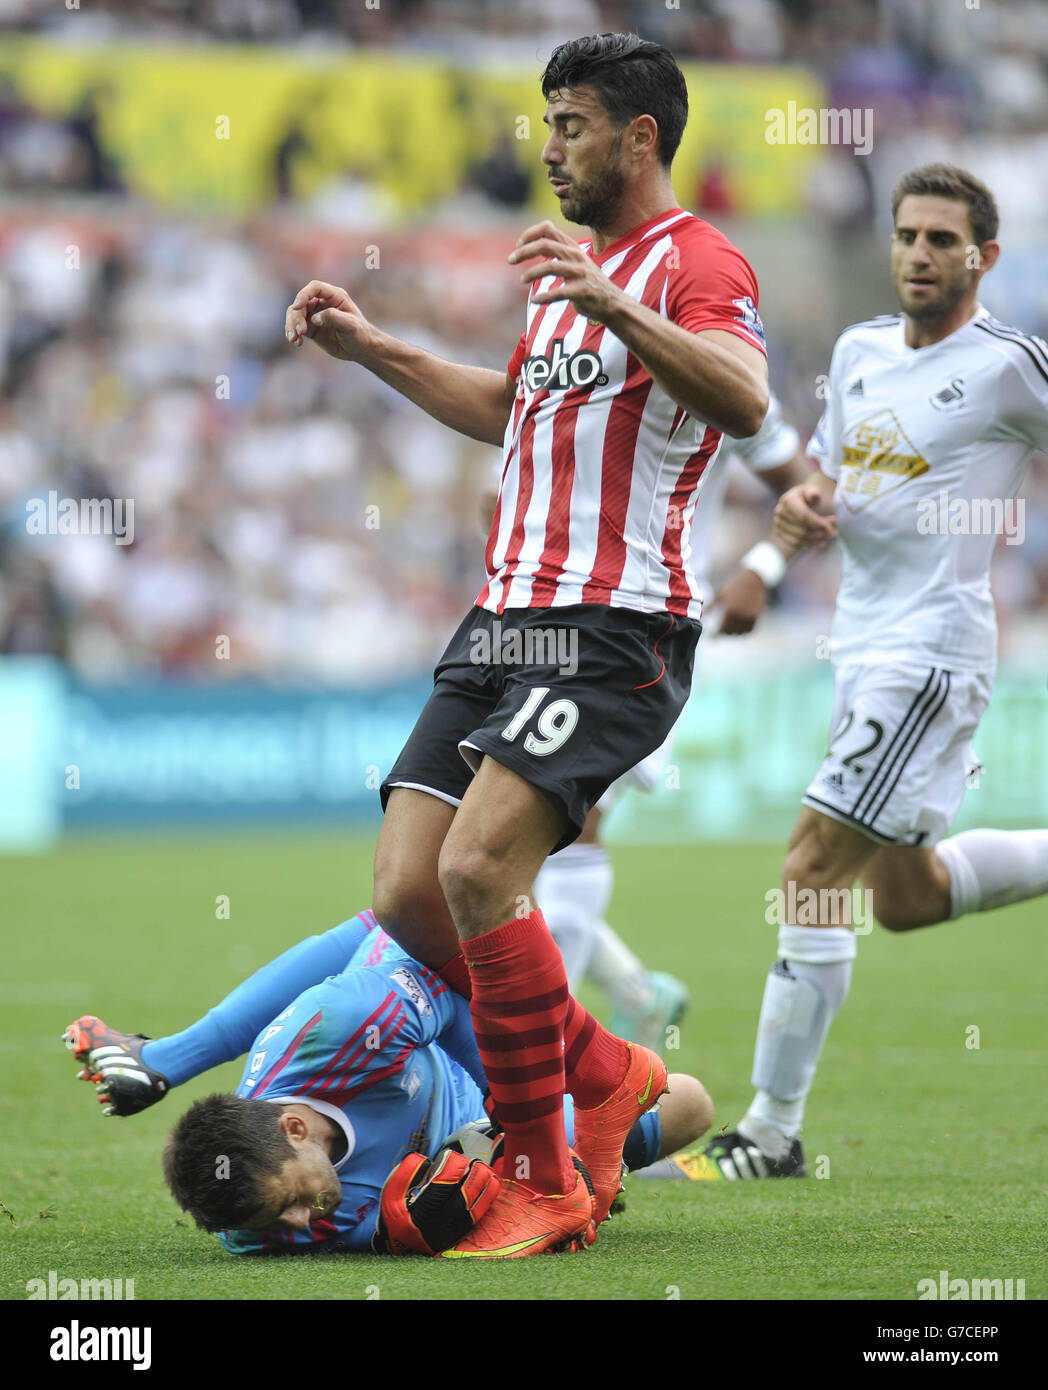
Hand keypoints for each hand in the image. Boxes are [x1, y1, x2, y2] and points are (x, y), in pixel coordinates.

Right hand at [285, 280, 372, 361]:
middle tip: (300, 331)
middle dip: (296, 316)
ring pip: (295, 314)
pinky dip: (293, 334)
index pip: (314, 288)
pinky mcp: (311, 327)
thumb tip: (314, 318)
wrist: (361, 349)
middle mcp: (322, 302)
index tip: (297, 307)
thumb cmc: (360, 334)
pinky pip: (296, 327)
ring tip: (294, 339)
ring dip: (291, 325)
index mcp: (334, 296)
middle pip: (301, 302)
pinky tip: (297, 343)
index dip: (303, 295)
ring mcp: (315, 314)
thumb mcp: (350, 325)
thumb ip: (333, 318)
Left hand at [508, 220, 624, 322]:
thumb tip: (534, 245)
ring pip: (550, 267)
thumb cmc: (589, 284)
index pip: (549, 228)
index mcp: (572, 247)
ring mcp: (580, 273)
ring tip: (522, 280)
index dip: (530, 233)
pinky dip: (544, 297)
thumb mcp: (575, 262)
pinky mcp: (582, 291)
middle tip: (510, 260)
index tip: (518, 245)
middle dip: (524, 251)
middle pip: (546, 244)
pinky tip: (535, 301)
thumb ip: (559, 253)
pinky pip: (559, 292)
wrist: (612, 303)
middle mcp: (576, 256)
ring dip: (531, 273)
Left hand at [715, 568, 767, 634]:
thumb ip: (711, 607)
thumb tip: (701, 616)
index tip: (711, 636)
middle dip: (723, 632)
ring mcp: (750, 618)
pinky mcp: (756, 618)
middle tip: (719, 629)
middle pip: (729, 633)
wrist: (754, 579)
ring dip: (733, 632)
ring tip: (728, 627)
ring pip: (739, 633)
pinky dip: (743, 630)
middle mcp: (740, 617)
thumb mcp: (721, 595)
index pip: (720, 630)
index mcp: (730, 612)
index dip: (715, 635)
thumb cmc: (734, 586)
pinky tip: (738, 626)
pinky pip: (748, 630)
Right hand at [773, 484, 837, 550]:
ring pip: (799, 538)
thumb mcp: (813, 490)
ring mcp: (778, 524)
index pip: (804, 516)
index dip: (818, 523)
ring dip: (817, 539)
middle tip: (835, 531)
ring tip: (830, 536)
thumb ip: (814, 493)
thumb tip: (815, 496)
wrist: (801, 500)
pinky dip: (810, 544)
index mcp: (788, 500)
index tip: (833, 525)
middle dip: (820, 532)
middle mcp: (780, 512)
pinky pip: (795, 544)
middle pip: (802, 529)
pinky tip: (822, 542)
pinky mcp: (779, 533)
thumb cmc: (810, 496)